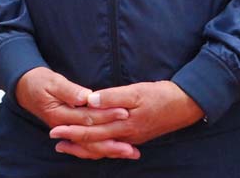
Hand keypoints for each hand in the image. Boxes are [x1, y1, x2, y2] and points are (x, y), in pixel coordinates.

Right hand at [14, 67, 137, 159]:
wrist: (25, 88)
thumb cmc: (39, 82)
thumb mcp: (52, 81)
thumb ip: (68, 90)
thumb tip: (84, 97)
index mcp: (59, 114)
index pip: (87, 117)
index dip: (106, 115)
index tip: (124, 112)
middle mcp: (63, 127)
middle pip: (91, 138)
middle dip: (113, 142)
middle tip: (132, 146)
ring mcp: (66, 131)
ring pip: (90, 146)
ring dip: (110, 149)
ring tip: (130, 152)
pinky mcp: (70, 131)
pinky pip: (87, 145)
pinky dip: (102, 148)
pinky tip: (117, 150)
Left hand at [49, 81, 203, 159]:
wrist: (185, 105)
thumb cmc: (160, 95)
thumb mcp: (136, 91)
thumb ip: (112, 97)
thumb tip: (90, 100)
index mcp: (123, 124)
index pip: (92, 130)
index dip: (72, 130)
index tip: (55, 128)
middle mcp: (126, 136)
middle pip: (94, 141)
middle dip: (73, 140)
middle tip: (54, 139)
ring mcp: (131, 139)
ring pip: (102, 147)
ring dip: (83, 147)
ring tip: (67, 146)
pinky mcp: (136, 137)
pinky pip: (112, 146)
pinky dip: (99, 147)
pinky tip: (92, 146)